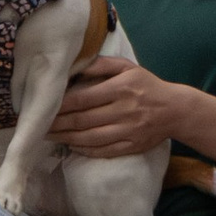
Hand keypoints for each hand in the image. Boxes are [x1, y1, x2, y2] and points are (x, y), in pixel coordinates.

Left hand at [54, 57, 178, 157]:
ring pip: (90, 138)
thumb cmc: (147, 85)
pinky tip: (71, 146)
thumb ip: (101, 65)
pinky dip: (84, 149)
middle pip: (83, 120)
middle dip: (58, 123)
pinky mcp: (131, 146)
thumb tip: (75, 67)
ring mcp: (128, 131)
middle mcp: (124, 110)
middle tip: (39, 124)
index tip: (45, 106)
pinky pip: (103, 151)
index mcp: (121, 88)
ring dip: (66, 138)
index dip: (61, 105)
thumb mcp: (127, 67)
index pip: (84, 98)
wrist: (175, 110)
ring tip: (49, 136)